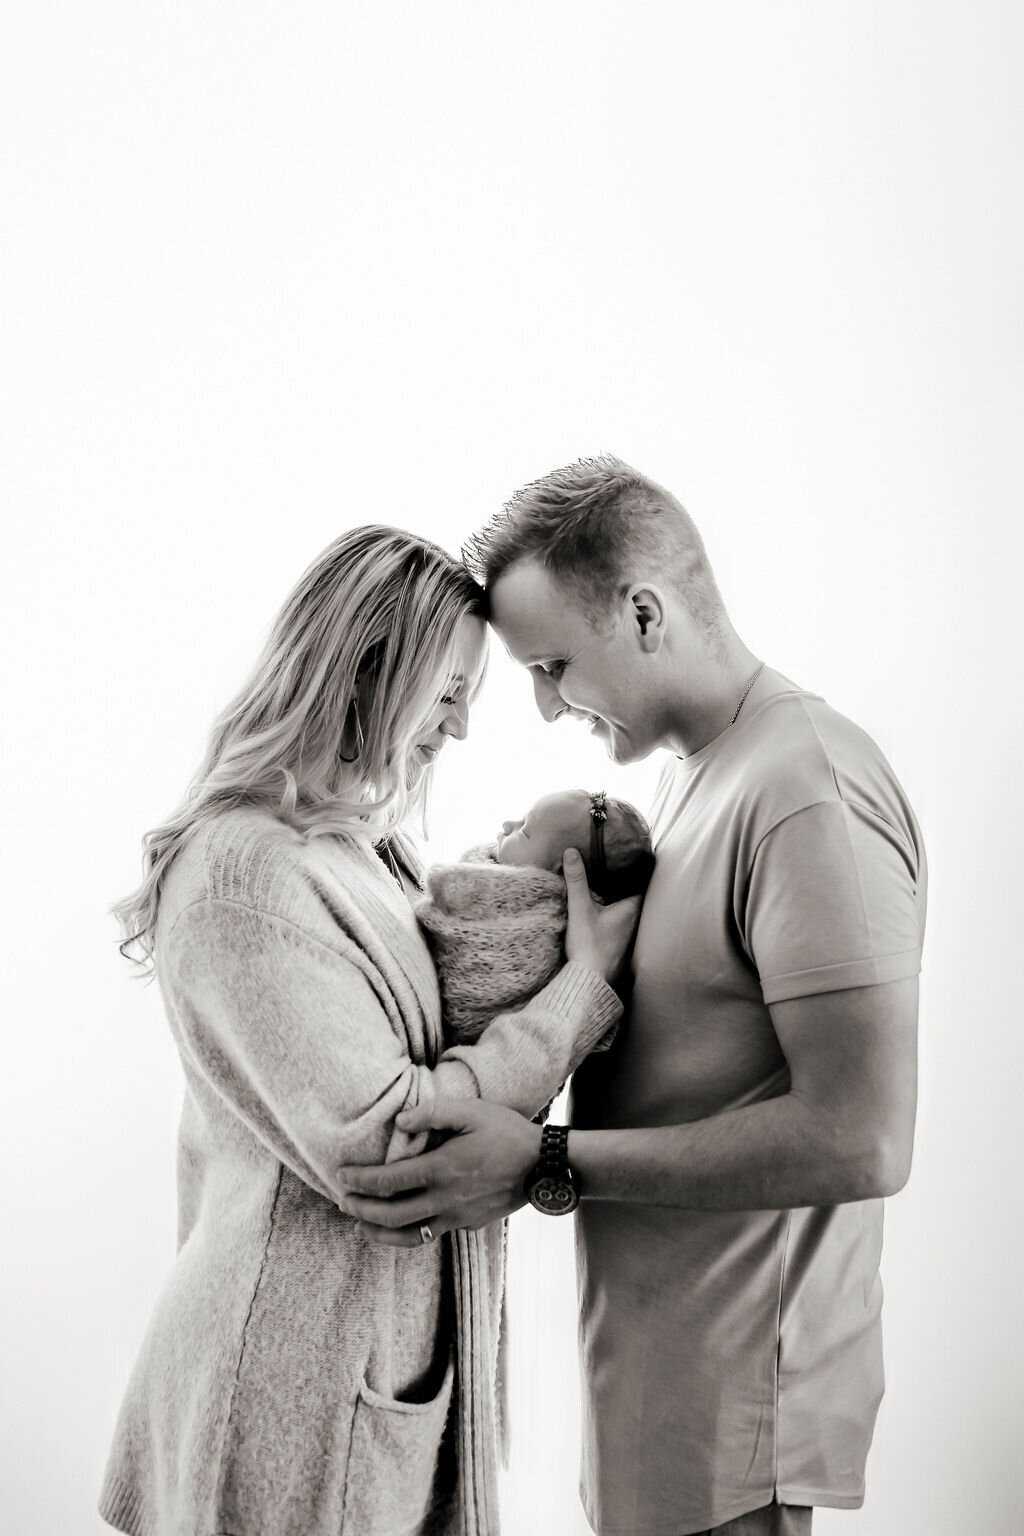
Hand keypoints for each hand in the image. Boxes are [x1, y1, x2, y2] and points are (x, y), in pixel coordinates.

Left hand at [337, 1098, 541, 1246]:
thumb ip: (432, 1113)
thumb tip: (399, 1123)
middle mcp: (445, 1200)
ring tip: (361, 1226)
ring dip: (380, 1233)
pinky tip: (402, 1226)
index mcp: (441, 1169)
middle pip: (391, 1215)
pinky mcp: (469, 1224)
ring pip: (409, 1236)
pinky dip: (409, 1234)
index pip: (388, 1181)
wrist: (545, 1167)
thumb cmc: (507, 1133)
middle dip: (361, 1209)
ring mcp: (457, 1217)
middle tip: (343, 1202)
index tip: (342, 1175)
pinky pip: (432, 1234)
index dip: (360, 1180)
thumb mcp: (472, 1111)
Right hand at [563, 846, 642, 983]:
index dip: (636, 869)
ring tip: (606, 885)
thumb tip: (572, 852)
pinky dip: (612, 915)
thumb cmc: (589, 946)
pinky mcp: (618, 947)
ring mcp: (628, 936)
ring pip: (627, 911)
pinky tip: (600, 912)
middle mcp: (635, 921)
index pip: (641, 882)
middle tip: (614, 867)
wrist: (588, 982)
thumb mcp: (580, 908)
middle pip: (634, 896)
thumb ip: (577, 880)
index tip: (630, 856)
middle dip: (624, 884)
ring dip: (618, 900)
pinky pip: (619, 924)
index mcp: (632, 909)